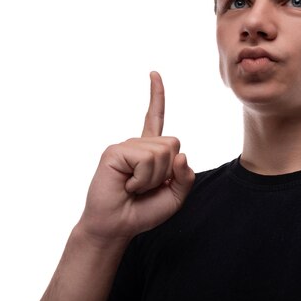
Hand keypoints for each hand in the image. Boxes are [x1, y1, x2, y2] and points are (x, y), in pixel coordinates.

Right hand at [77, 71, 194, 244]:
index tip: (153, 74)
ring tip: (135, 187)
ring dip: (154, 178)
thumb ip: (186, 176)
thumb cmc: (143, 211)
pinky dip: (142, 179)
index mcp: (150, 151)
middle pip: (173, 144)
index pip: (155, 118)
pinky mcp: (114, 152)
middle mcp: (137, 144)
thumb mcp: (176, 196)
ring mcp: (125, 146)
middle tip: (146, 187)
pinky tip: (127, 186)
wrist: (117, 226)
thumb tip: (180, 154)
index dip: (156, 96)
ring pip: (162, 153)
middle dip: (168, 172)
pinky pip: (145, 160)